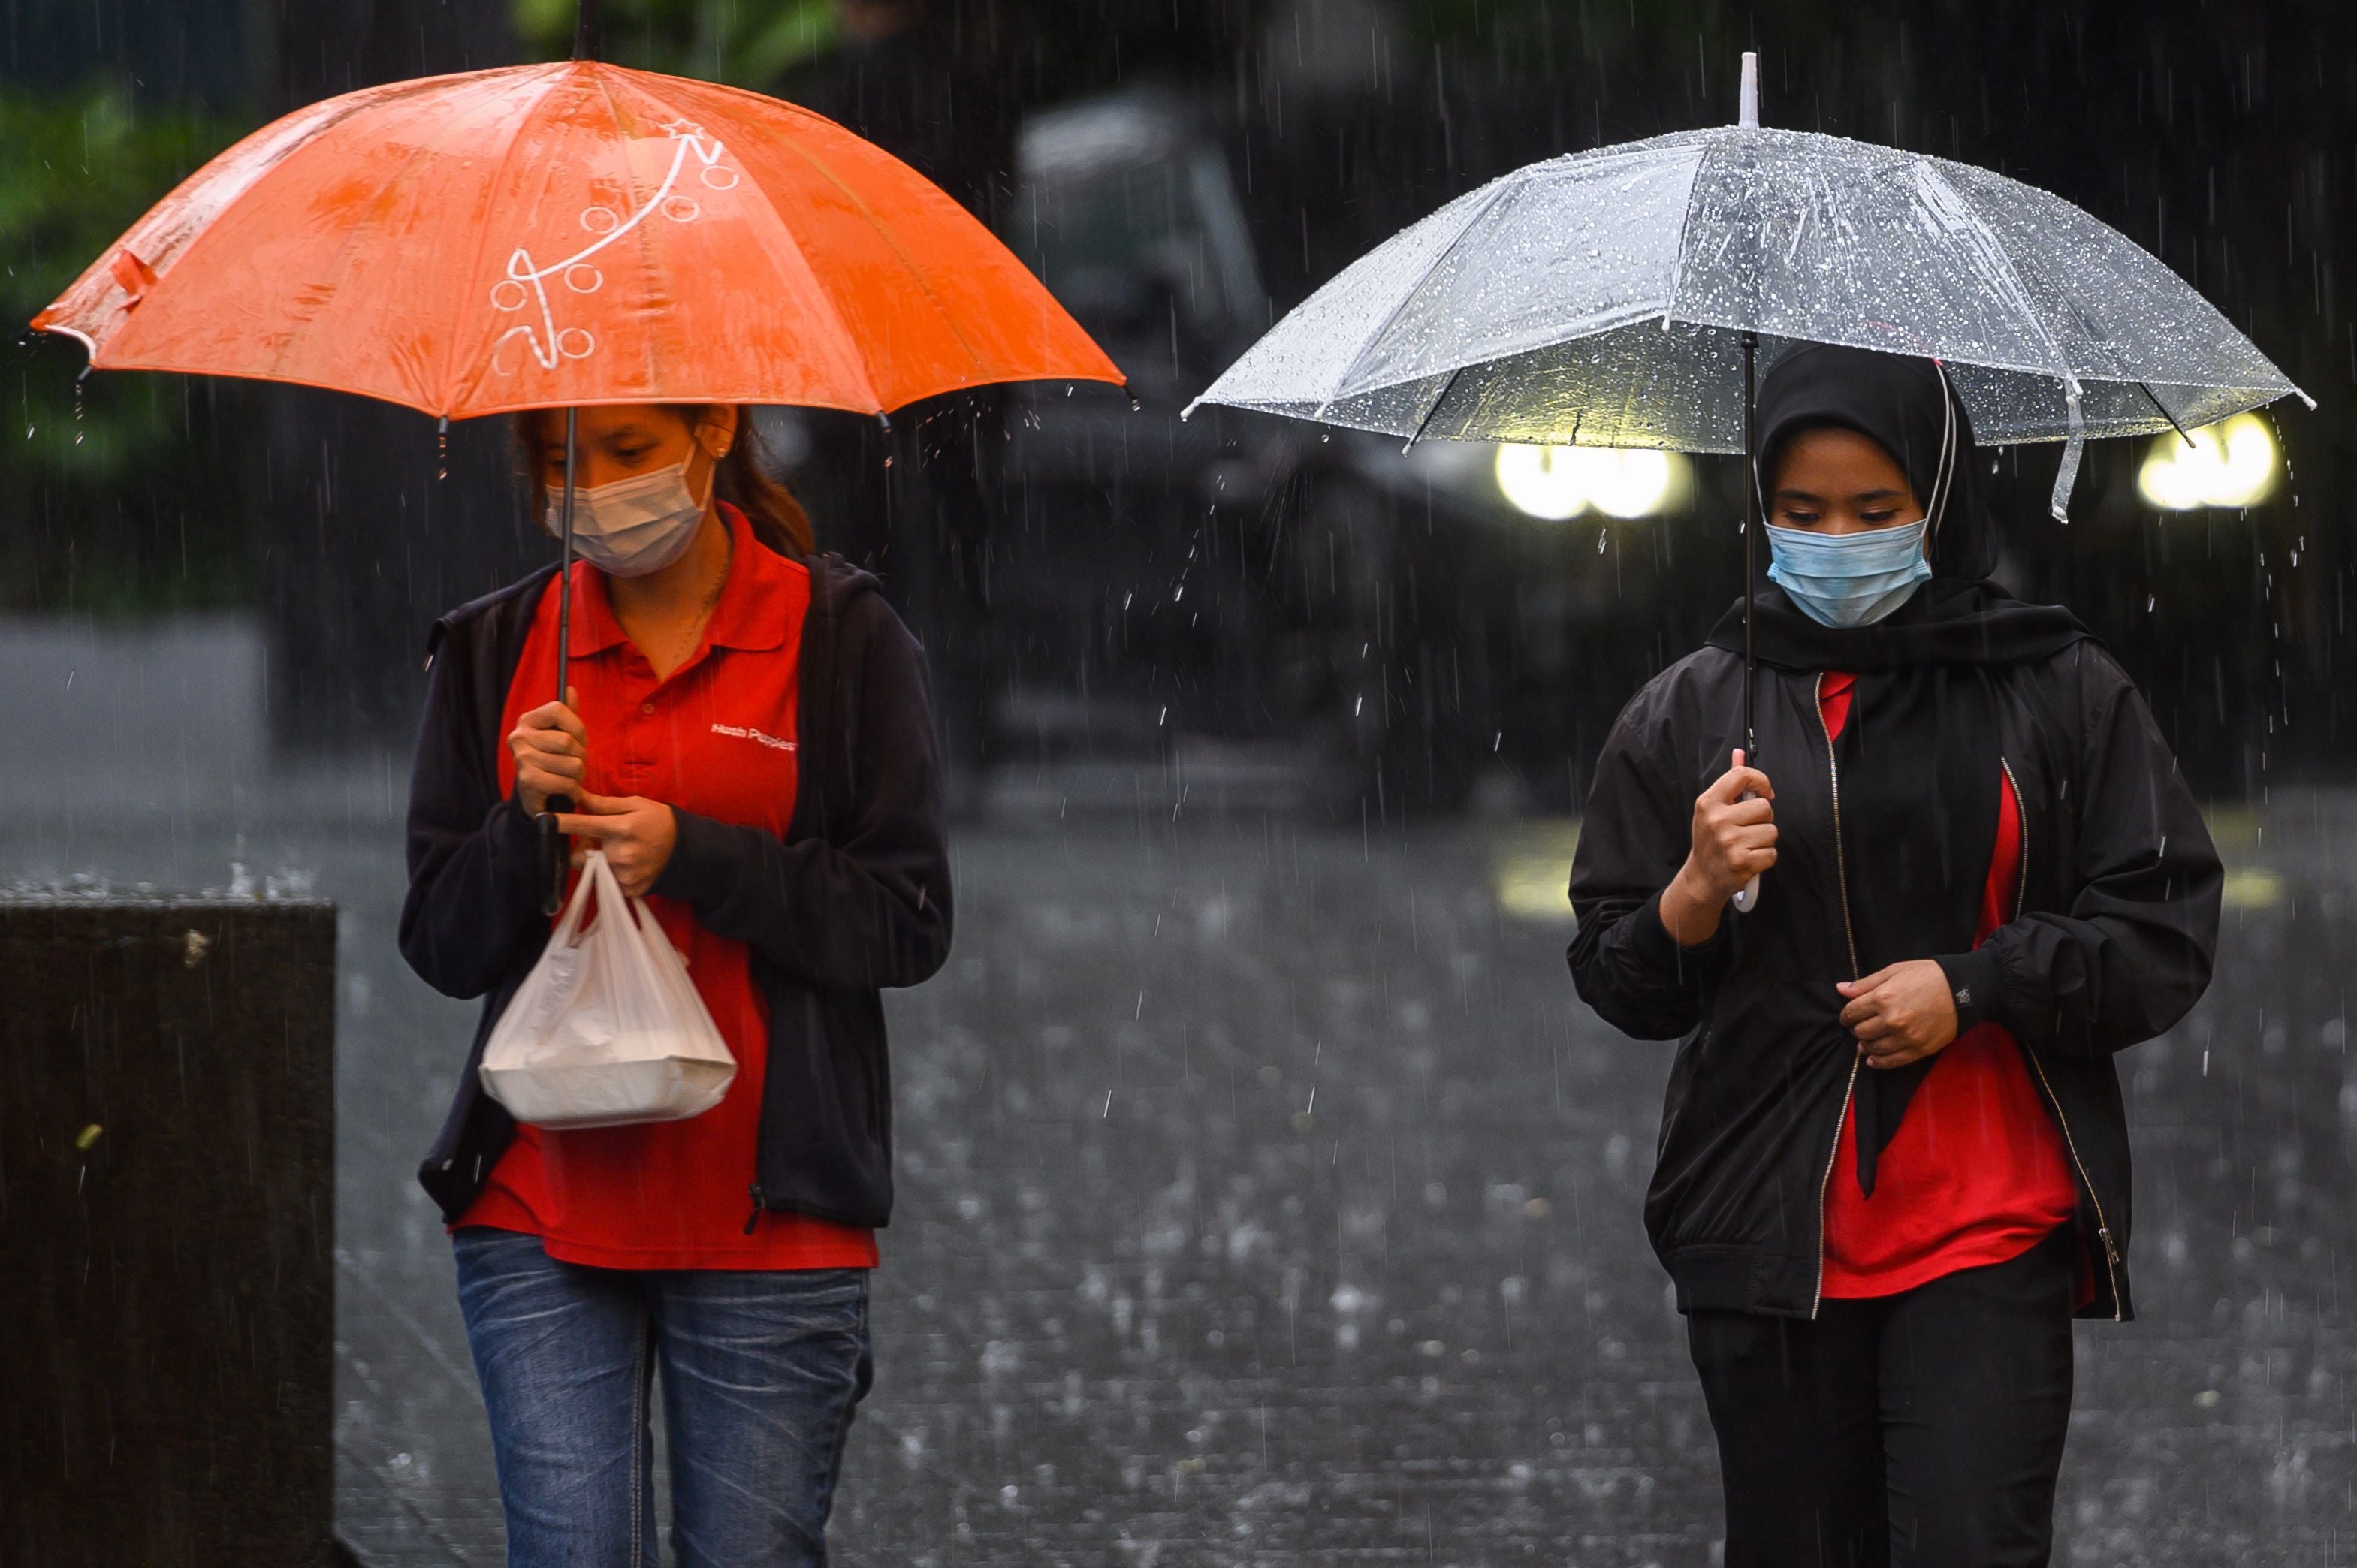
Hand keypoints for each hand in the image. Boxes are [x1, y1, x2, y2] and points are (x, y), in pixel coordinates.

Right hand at [509, 687, 585, 816]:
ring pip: (572, 764)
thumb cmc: (550, 760)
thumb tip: (570, 690)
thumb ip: (566, 713)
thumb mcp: (558, 734)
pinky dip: (573, 790)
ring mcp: (522, 760)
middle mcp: (520, 737)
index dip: (577, 726)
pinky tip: (566, 791)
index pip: (558, 709)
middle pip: (567, 741)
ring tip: (570, 777)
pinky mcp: (528, 783)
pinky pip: (567, 783)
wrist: (533, 796)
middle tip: (575, 763)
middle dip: (581, 755)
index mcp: (528, 720)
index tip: (579, 740)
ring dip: (579, 775)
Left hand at [557, 791, 678, 897]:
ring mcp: (625, 875)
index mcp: (622, 828)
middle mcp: (621, 854)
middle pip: (581, 854)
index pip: (584, 825)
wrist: (686, 849)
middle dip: (584, 847)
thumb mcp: (635, 804)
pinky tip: (627, 864)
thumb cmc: (658, 821)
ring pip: (592, 869)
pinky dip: (609, 873)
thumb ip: (603, 804)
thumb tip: (576, 794)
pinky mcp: (628, 890)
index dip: (562, 822)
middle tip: (603, 839)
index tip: (544, 819)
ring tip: (619, 851)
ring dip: (597, 861)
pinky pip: (605, 882)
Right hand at [1658, 750, 1776, 944]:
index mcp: (1708, 803)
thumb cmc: (1710, 840)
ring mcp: (1729, 842)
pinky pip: (1772, 853)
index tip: (1765, 792)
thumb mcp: (1712, 810)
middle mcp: (1717, 820)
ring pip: (1772, 831)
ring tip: (1747, 845)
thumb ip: (1730, 783)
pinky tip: (1750, 859)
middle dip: (1763, 819)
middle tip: (1748, 829)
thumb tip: (1739, 752)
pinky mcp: (1742, 863)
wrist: (1701, 878)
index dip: (1761, 781)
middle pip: (1765, 807)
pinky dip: (1765, 858)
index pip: (1742, 776)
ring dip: (1765, 840)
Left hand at [1838, 961, 1959, 1068]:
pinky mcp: (1919, 1049)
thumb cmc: (1927, 976)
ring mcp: (1906, 1037)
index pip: (1851, 1013)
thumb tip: (1840, 989)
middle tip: (1861, 1025)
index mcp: (1883, 998)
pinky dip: (1878, 1062)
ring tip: (1866, 1041)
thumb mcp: (1894, 971)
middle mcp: (1892, 1020)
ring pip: (1873, 1048)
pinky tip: (1873, 1059)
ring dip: (1866, 1045)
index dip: (1846, 1015)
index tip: (1848, 1016)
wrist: (1962, 990)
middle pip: (1860, 1032)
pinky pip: (1892, 1061)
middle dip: (1856, 1028)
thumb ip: (1865, 983)